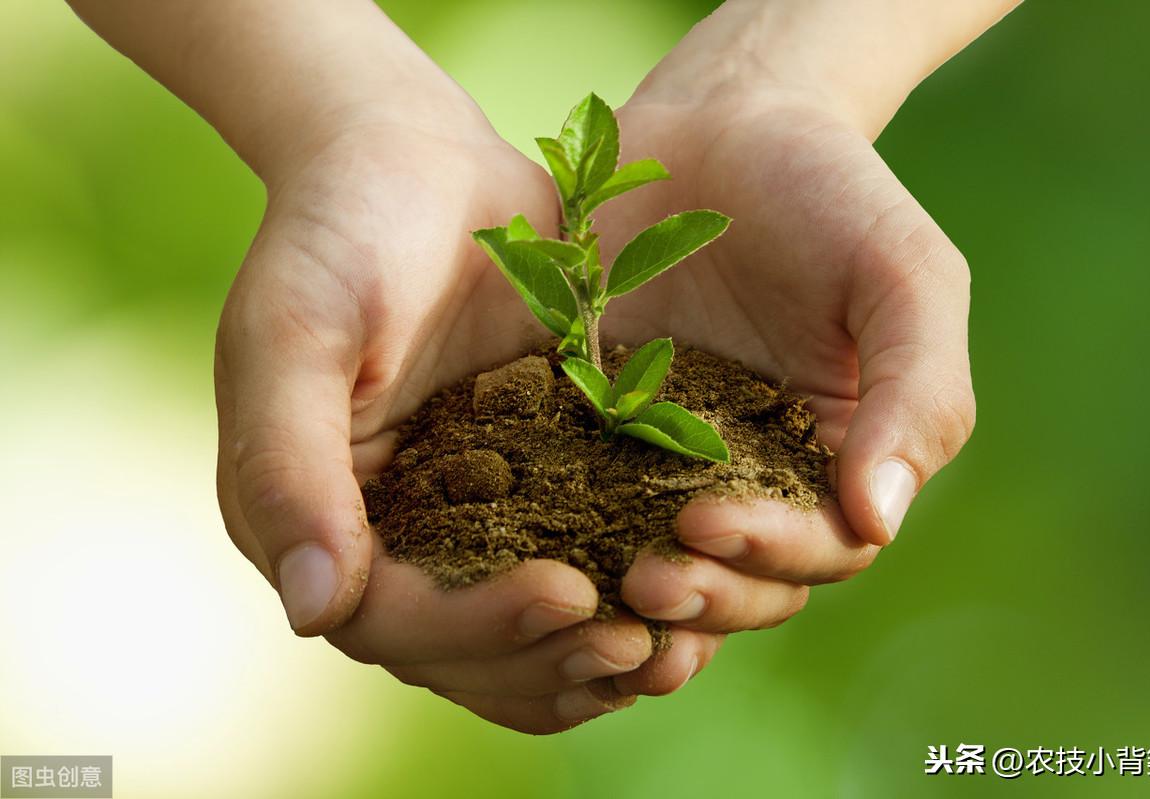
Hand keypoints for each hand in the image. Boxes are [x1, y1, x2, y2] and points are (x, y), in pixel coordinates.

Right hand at [214, 107, 683, 733]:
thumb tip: (313, 615)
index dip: (475, 629)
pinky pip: (572, 566)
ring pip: (521, 636)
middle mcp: (386, 535)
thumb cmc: (339, 230)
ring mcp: (461, 515)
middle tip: (636, 645)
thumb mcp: (297, 331)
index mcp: (315, 514)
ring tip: (671, 648)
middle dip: (548, 661)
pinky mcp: (529, 483)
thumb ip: (289, 464)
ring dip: (589, 660)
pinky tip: (686, 602)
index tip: (567, 594)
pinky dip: (621, 600)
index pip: (389, 620)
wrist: (413, 159)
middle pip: (463, 653)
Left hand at [594, 62, 975, 642]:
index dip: (772, 552)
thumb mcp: (902, 277)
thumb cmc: (828, 193)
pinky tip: (531, 554)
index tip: (707, 520)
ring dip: (637, 592)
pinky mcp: (594, 430)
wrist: (718, 123)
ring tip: (596, 584)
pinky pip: (580, 502)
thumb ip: (917, 393)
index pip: (823, 545)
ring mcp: (669, 461)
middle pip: (742, 579)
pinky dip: (565, 544)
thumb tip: (877, 521)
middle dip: (701, 591)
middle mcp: (758, 477)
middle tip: (645, 582)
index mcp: (837, 457)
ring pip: (665, 560)